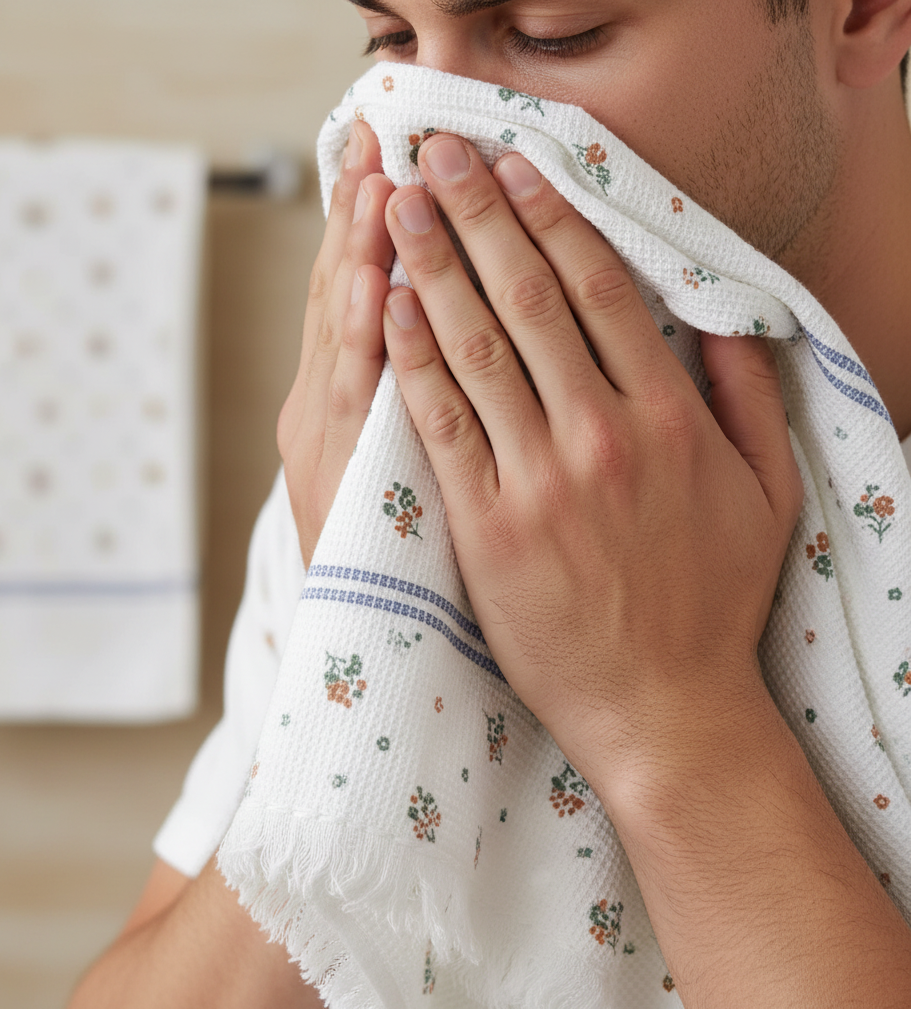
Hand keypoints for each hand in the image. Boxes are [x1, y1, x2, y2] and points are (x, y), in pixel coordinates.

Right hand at [277, 121, 395, 567]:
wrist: (348, 641)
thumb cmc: (377, 551)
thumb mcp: (371, 462)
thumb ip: (392, 394)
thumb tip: (417, 323)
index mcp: (337, 396)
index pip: (359, 290)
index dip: (371, 224)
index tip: (393, 157)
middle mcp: (322, 407)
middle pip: (344, 294)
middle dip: (362, 217)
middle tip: (382, 138)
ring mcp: (327, 442)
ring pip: (345, 335)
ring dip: (360, 254)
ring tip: (375, 183)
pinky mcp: (338, 485)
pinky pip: (360, 406)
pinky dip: (362, 343)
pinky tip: (376, 287)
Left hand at [379, 135, 803, 789]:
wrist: (662, 706)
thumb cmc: (712, 603)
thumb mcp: (766, 496)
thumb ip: (748, 401)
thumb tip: (722, 323)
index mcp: (668, 419)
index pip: (601, 291)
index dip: (553, 218)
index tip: (518, 167)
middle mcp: (601, 436)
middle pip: (529, 300)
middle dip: (479, 217)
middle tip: (440, 156)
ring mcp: (538, 482)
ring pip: (478, 349)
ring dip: (435, 268)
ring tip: (402, 207)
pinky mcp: (486, 527)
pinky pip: (441, 425)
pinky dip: (413, 359)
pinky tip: (388, 306)